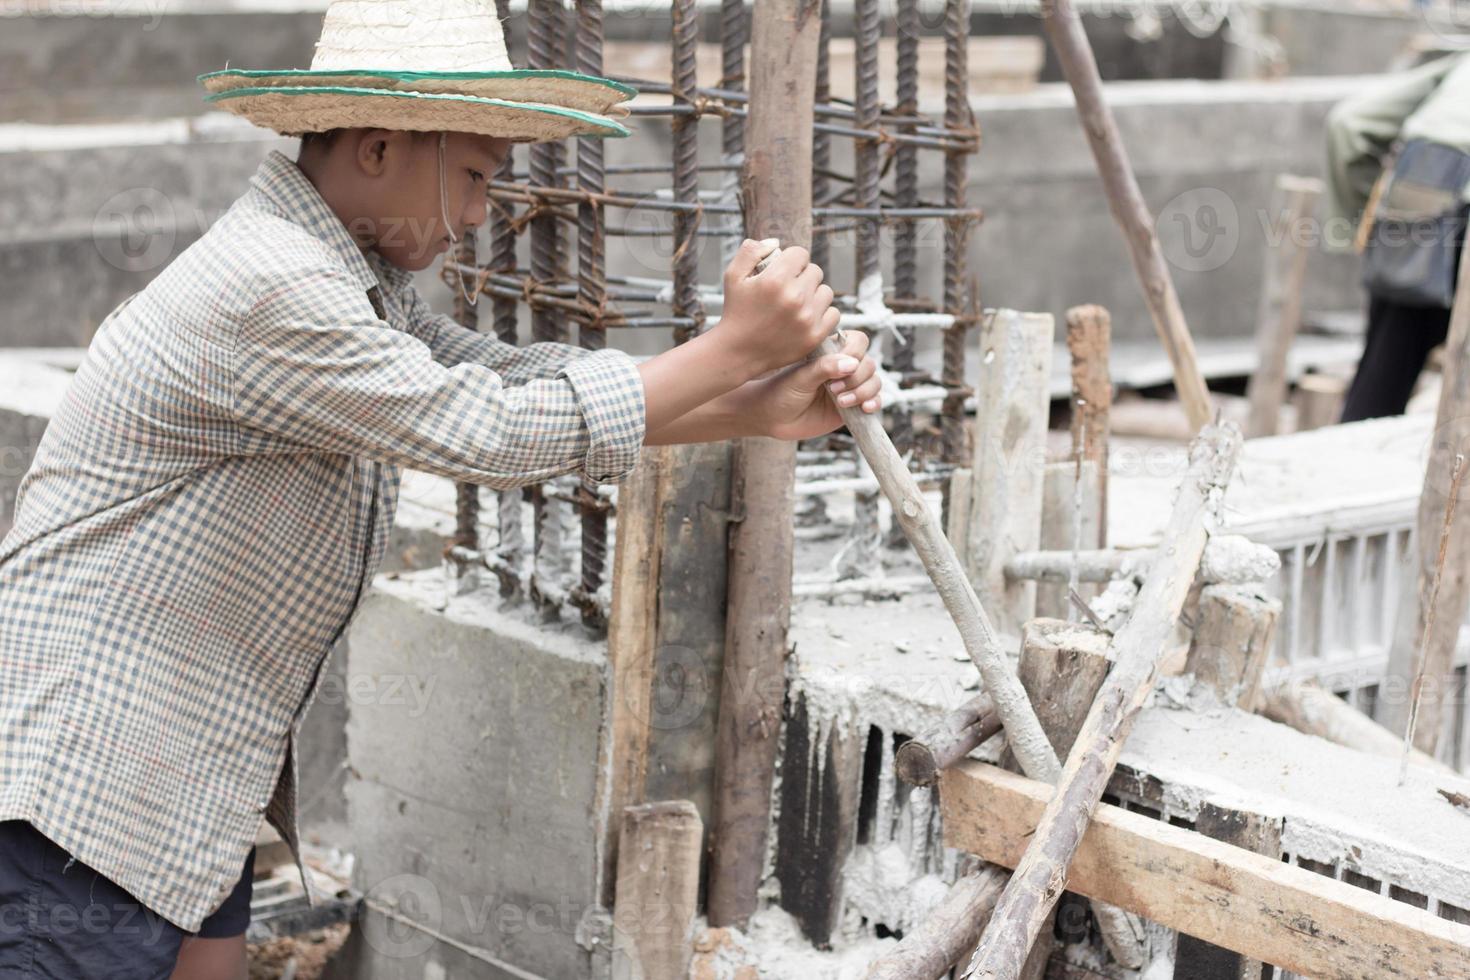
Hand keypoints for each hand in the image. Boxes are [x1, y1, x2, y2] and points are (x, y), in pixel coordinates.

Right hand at [717, 239, 838, 377]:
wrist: (738, 351)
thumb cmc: (736, 311)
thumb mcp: (733, 276)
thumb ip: (751, 251)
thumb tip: (776, 242)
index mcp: (776, 279)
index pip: (801, 254)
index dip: (792, 260)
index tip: (784, 271)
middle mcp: (795, 297)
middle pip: (815, 271)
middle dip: (803, 276)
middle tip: (789, 289)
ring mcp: (807, 318)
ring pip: (826, 292)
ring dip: (814, 295)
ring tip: (798, 303)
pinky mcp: (815, 335)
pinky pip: (834, 314)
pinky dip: (823, 314)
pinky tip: (807, 317)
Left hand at [753, 329, 881, 441]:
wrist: (772, 418)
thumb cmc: (781, 392)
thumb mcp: (800, 378)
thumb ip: (824, 368)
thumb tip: (852, 363)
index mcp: (831, 352)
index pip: (858, 342)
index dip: (855, 352)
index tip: (839, 367)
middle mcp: (843, 368)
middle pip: (869, 364)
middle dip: (856, 377)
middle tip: (833, 389)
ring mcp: (849, 387)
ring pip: (874, 382)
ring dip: (863, 391)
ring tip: (841, 402)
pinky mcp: (853, 407)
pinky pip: (874, 401)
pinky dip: (874, 403)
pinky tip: (865, 408)